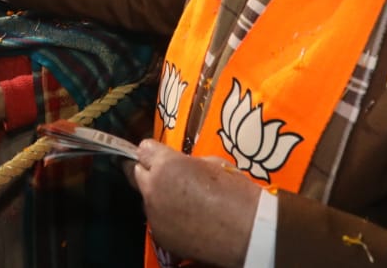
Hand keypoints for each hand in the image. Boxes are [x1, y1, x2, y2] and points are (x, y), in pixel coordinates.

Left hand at [132, 140, 260, 267]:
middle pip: (138, 173)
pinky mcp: (161, 236)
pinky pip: (157, 220)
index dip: (154, 152)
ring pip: (147, 199)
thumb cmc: (236, 193)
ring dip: (159, 196)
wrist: (247, 233)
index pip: (143, 150)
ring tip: (183, 202)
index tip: (161, 156)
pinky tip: (186, 220)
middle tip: (171, 178)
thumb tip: (181, 165)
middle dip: (151, 172)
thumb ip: (188, 162)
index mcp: (167, 166)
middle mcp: (153, 189)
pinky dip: (167, 217)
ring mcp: (155, 215)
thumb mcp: (213, 163)